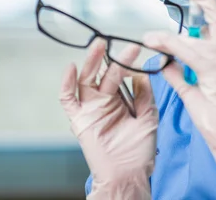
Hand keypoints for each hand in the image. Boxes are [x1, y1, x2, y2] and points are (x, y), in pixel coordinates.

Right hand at [59, 39, 157, 198]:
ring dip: (91, 62)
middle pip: (101, 73)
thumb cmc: (139, 150)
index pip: (118, 74)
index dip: (125, 61)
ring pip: (86, 80)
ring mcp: (90, 109)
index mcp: (119, 99)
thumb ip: (144, 94)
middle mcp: (103, 101)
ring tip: (99, 45)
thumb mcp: (148, 116)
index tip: (135, 49)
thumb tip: (141, 72)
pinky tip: (72, 68)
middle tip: (115, 41)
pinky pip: (68, 99)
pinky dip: (67, 83)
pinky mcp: (79, 119)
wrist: (129, 174)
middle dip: (108, 57)